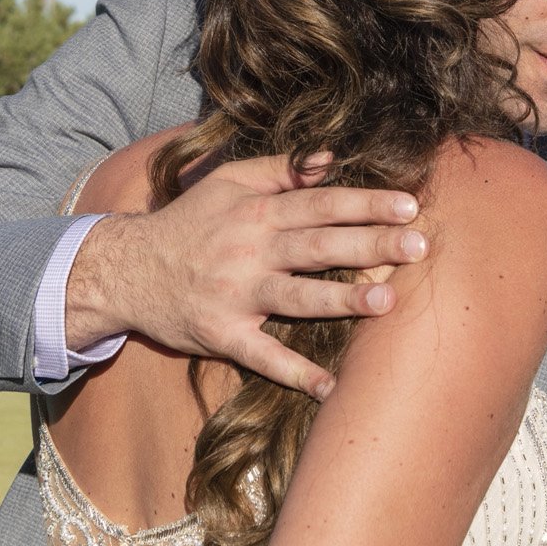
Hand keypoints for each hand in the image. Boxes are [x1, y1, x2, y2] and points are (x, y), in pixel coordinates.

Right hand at [65, 152, 425, 398]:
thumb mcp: (228, 182)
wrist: (127, 269)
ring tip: (387, 303)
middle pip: (319, 246)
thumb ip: (281, 167)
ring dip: (343, 301)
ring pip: (297, 297)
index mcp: (257, 211)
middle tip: (419, 247)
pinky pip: (263, 357)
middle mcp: (251, 250)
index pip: (321, 203)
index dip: (366, 203)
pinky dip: (296, 374)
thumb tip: (333, 157)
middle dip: (371, 245)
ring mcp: (237, 295)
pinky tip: (331, 387)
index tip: (410, 205)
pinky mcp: (222, 334)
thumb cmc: (189, 222)